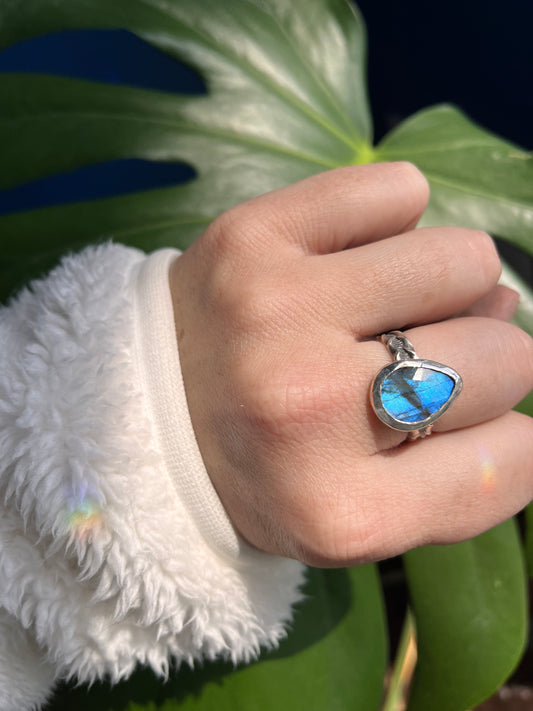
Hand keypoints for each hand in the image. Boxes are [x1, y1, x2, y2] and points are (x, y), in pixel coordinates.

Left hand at [170, 163, 532, 566]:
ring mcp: (277, 310)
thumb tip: (516, 341)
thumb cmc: (260, 473)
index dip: (503, 435)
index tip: (456, 427)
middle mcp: (308, 406)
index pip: (512, 458)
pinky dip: (398, 217)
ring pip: (465, 262)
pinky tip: (357, 259)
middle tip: (408, 366)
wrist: (141, 414)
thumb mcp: (356, 522)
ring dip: (448, 288)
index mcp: (340, 511)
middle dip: (479, 361)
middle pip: (505, 358)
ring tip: (386, 309)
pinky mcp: (251, 236)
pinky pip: (396, 190)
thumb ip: (463, 476)